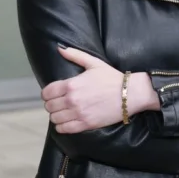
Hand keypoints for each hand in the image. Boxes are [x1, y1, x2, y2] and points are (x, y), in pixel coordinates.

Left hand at [42, 47, 156, 133]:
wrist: (131, 94)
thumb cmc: (113, 78)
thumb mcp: (94, 63)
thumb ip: (75, 55)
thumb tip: (59, 49)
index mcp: (71, 84)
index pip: (47, 93)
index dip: (48, 94)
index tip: (53, 94)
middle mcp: (72, 100)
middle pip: (49, 106)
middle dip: (53, 104)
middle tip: (60, 103)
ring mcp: (79, 113)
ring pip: (54, 118)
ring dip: (57, 115)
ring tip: (64, 112)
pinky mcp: (86, 124)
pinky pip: (63, 129)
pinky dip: (62, 126)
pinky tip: (68, 121)